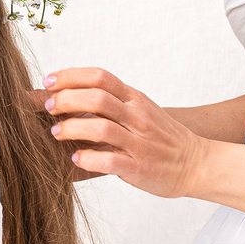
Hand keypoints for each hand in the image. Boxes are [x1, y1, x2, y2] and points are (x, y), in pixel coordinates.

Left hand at [39, 67, 207, 198]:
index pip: (100, 77)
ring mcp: (139, 142)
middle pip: (97, 99)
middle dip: (66, 100)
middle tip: (49, 107)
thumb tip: (64, 93)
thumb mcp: (138, 110)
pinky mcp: (138, 167)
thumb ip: (107, 101)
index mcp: (134, 99)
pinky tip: (76, 158)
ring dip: (72, 128)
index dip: (70, 76)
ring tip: (57, 132)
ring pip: (101, 128)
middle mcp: (137, 117)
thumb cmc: (160, 136)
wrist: (196, 163)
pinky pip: (109, 161)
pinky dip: (88, 159)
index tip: (47, 81)